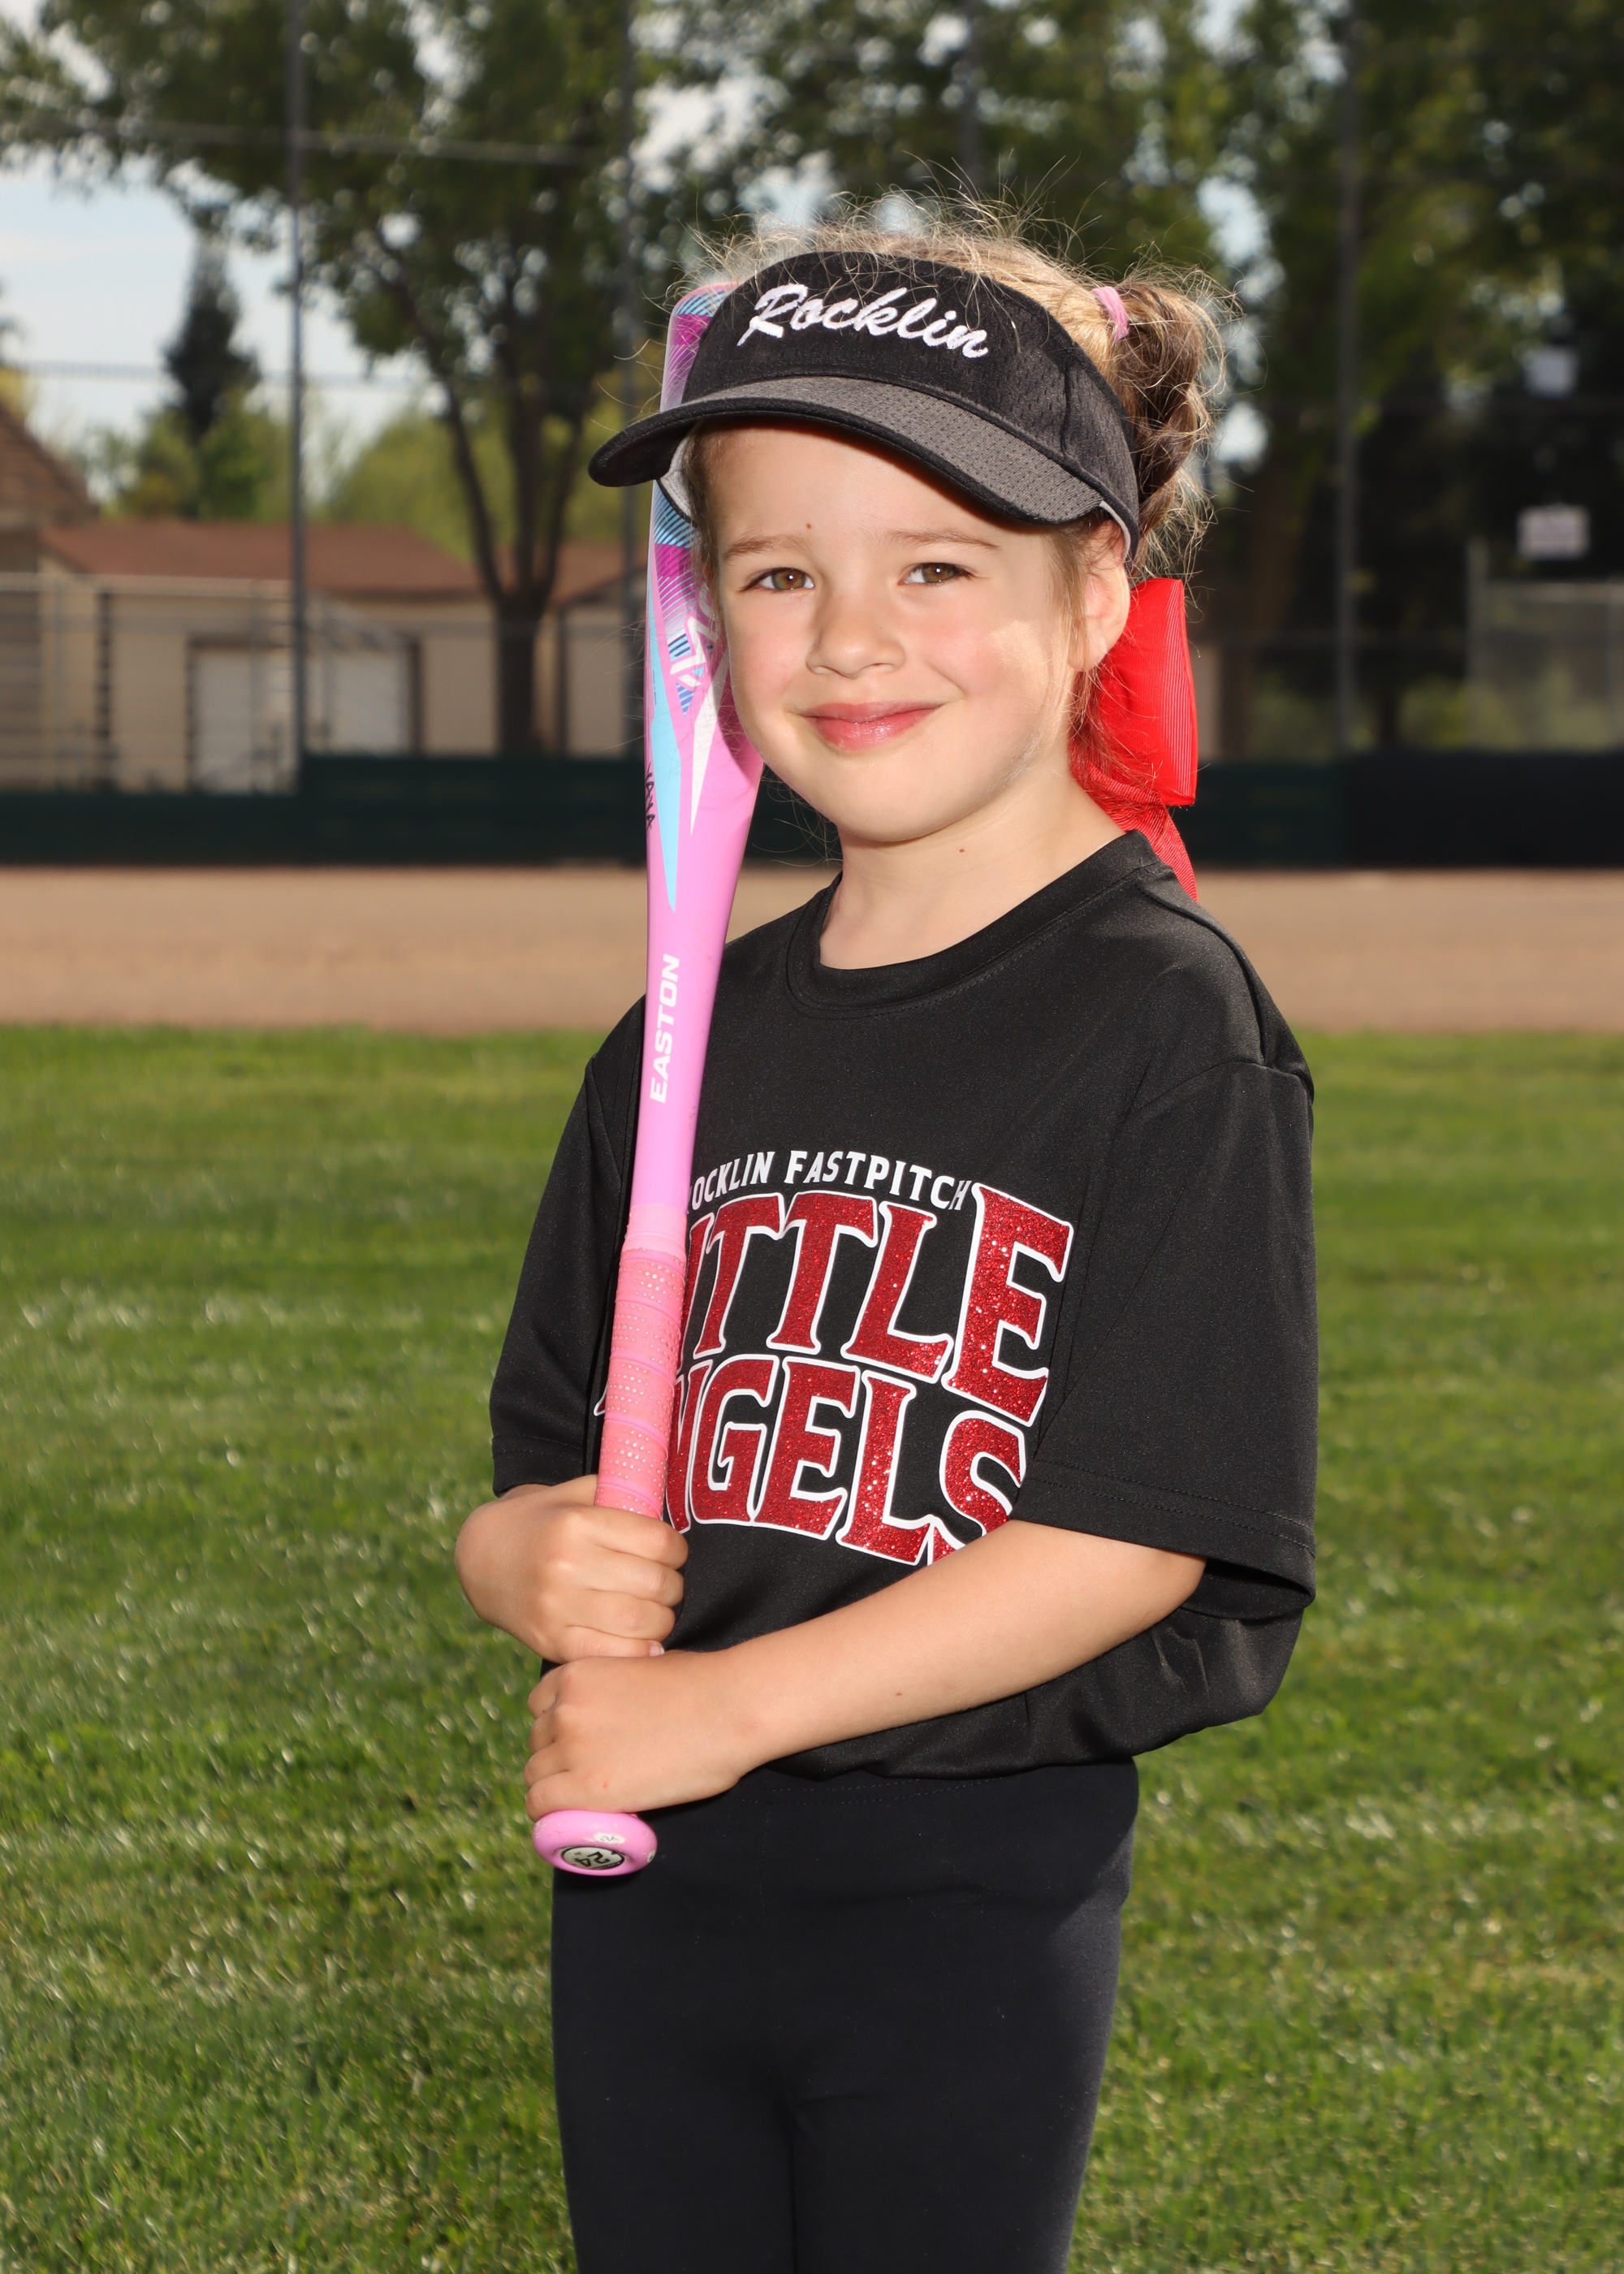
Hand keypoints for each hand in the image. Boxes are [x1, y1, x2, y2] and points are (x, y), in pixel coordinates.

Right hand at [454, 1477, 685, 1661]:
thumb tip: (670, 1506)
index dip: (678, 1550)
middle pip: (655, 1584)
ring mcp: (557, 1607)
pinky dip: (639, 1651)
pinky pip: (611, 1653)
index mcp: (578, 1523)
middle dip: (674, 1586)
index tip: (673, 1553)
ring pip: (640, 1623)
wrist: (481, 1559)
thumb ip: (618, 1494)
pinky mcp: (550, 1642)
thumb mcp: (573, 1494)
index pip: (658, 1542)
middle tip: (669, 1585)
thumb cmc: (541, 1521)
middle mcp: (567, 1565)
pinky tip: (644, 1640)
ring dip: (663, 1620)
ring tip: (657, 1610)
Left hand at [524, 1651, 759, 1819]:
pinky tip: (562, 1820)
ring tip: (579, 1800)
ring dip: (552, 1786)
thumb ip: (616, 1682)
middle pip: (536, 1741)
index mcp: (578, 1674)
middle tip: (584, 1772)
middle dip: (555, 1756)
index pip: (539, 1706)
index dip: (554, 1725)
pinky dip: (547, 1815)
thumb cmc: (701, 1685)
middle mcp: (565, 1709)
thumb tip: (619, 1700)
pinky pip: (541, 1805)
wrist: (727, 1710)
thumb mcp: (642, 1665)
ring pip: (535, 1775)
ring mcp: (573, 1748)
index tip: (572, 1741)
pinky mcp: (587, 1788)